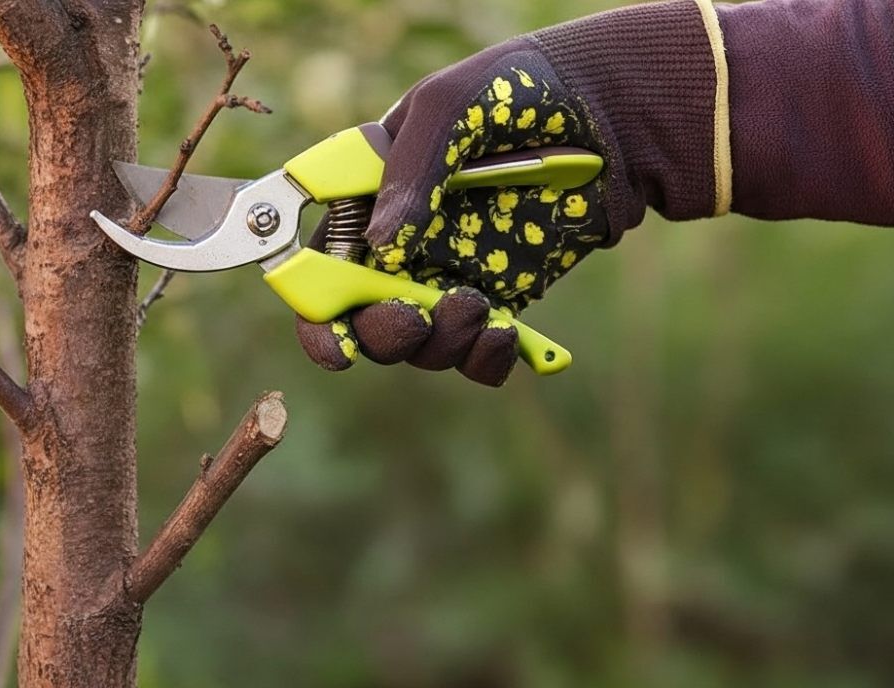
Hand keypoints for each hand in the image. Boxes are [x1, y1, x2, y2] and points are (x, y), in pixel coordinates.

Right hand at [297, 42, 612, 385]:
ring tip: (477, 308)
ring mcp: (449, 276)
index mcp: (367, 199)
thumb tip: (380, 248)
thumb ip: (410, 172)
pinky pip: (477, 355)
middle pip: (363, 322)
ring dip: (440, 343)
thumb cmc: (516, 91)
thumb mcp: (452, 107)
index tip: (338, 336)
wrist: (609, 112)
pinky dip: (485, 359)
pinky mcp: (501, 300)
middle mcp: (399, 247)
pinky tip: (503, 336)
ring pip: (421, 346)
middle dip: (383, 334)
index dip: (316, 311)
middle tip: (416, 317)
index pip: (318, 265)